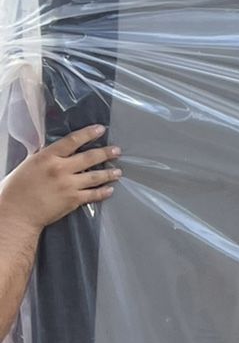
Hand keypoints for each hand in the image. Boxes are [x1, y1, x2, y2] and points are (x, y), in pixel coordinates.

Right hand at [0, 128, 121, 234]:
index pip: (72, 140)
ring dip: (109, 173)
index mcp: (47, 157)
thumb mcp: (29, 165)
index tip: (101, 129)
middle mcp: (61, 169)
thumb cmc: (16, 189)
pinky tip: (110, 189)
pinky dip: (103, 192)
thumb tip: (56, 151)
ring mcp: (69, 185)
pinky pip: (93, 194)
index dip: (88, 133)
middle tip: (117, 150)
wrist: (17, 213)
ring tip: (118, 171)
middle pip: (89, 157)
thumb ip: (45, 157)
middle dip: (106, 153)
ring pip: (95, 176)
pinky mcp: (73, 200)